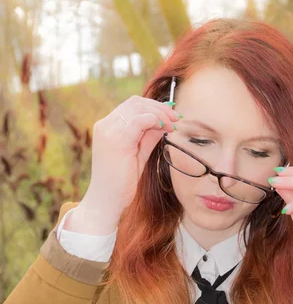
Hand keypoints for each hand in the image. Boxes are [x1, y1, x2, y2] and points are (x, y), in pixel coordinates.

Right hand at [82, 95, 180, 223]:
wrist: (106, 201)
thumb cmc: (121, 182)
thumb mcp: (139, 153)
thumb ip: (149, 136)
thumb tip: (165, 122)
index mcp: (107, 127)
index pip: (132, 106)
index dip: (154, 107)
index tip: (171, 115)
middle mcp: (105, 125)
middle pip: (135, 102)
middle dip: (160, 107)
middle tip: (176, 118)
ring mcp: (109, 131)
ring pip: (138, 107)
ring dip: (160, 113)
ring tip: (173, 125)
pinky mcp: (117, 140)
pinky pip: (139, 120)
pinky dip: (155, 120)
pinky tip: (165, 128)